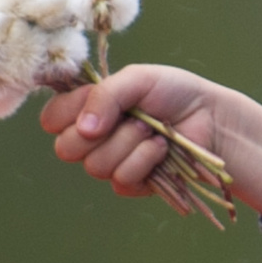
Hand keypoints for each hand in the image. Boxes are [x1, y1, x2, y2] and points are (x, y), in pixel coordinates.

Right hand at [39, 65, 261, 216]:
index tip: (97, 101)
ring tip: (153, 130)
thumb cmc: (173, 92)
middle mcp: (92, 137)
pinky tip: (161, 149)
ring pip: (96, 166)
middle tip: (133, 116)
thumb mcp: (138, 79)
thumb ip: (104, 95)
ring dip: (130, 143)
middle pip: (66, 149)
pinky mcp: (131, 183)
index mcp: (86, 108)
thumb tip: (84, 129)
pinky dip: (145, 161)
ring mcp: (110, 162)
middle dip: (102, 131)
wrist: (210, 118)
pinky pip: (121, 180)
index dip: (69, 114)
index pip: (51, 120)